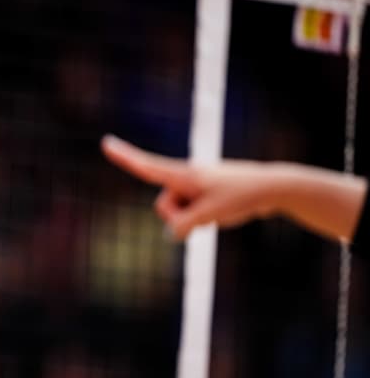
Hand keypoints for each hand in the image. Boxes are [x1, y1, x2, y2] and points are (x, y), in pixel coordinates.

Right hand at [101, 135, 279, 239]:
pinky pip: (191, 213)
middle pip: (163, 206)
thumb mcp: (209, 215)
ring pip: (177, 213)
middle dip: (177, 218)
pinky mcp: (203, 195)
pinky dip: (201, 218)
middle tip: (207, 216)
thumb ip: (183, 225)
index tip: (106, 143)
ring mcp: (194, 187)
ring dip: (193, 220)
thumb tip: (170, 234)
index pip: (147, 167)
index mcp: (184, 175)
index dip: (125, 157)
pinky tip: (222, 213)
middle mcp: (185, 178)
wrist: (272, 188)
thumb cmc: (241, 196)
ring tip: (219, 212)